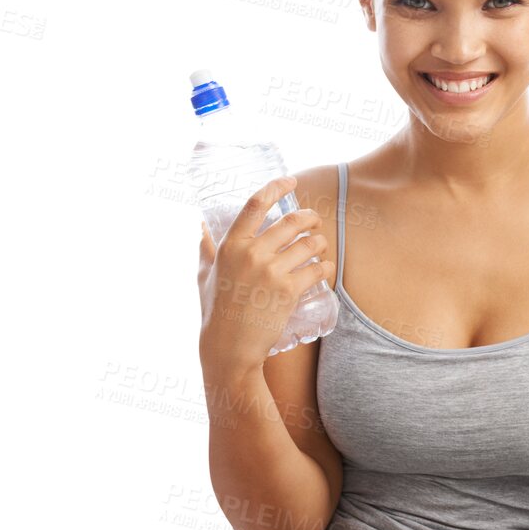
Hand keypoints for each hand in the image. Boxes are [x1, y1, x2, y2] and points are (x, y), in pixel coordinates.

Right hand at [196, 175, 333, 370]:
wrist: (230, 347)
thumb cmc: (216, 311)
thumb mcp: (204, 274)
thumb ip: (206, 249)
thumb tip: (202, 226)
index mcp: (230, 245)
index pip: (255, 205)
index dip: (276, 188)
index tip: (290, 182)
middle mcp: (251, 254)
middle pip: (291, 222)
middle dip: (309, 218)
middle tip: (314, 222)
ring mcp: (271, 271)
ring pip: (309, 244)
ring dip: (321, 241)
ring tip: (320, 245)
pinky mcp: (289, 290)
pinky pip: (317, 268)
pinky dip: (326, 266)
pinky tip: (326, 267)